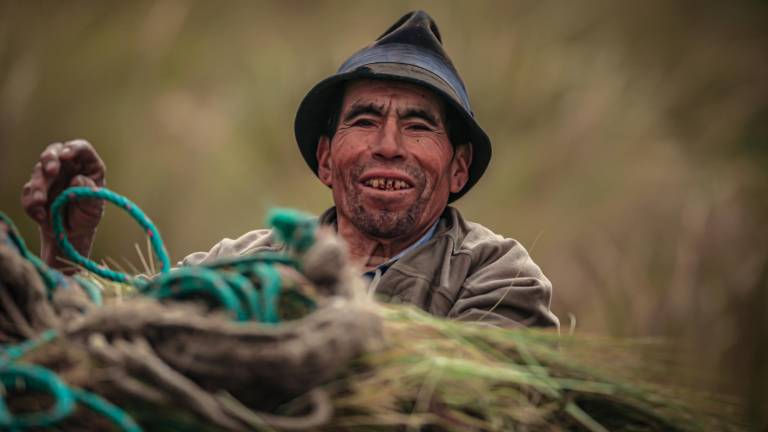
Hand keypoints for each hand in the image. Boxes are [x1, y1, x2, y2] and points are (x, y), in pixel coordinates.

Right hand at [21, 139, 105, 270]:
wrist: (70, 235)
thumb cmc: (87, 216)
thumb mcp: (94, 207)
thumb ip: (88, 193)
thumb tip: (77, 179)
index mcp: (87, 166)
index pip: (81, 148)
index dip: (74, 149)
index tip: (66, 156)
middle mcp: (67, 167)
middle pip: (54, 152)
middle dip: (50, 159)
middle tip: (51, 171)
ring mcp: (50, 177)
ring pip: (38, 171)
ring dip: (39, 185)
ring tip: (42, 202)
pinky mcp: (35, 190)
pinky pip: (28, 191)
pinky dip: (31, 203)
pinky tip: (41, 216)